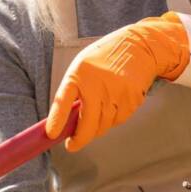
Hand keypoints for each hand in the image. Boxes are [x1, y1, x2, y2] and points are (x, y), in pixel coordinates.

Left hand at [45, 12, 190, 151]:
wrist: (138, 46)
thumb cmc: (104, 58)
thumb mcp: (81, 68)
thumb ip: (73, 91)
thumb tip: (64, 122)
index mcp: (79, 74)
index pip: (63, 102)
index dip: (57, 121)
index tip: (52, 135)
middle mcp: (97, 85)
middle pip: (87, 125)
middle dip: (79, 140)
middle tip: (72, 145)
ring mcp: (117, 93)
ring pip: (104, 126)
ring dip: (98, 127)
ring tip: (99, 110)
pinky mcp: (132, 100)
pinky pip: (119, 120)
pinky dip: (114, 118)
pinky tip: (115, 102)